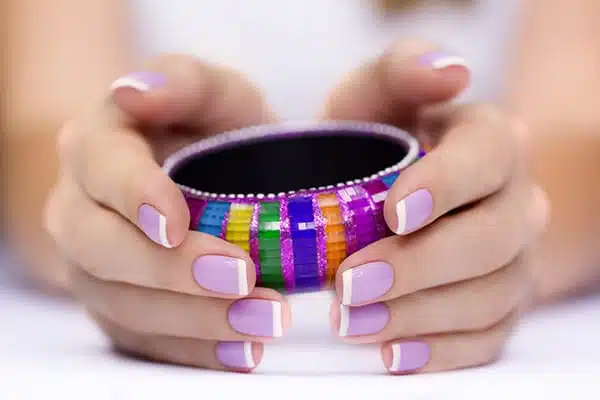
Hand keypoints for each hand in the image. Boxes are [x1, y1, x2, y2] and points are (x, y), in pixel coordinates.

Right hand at [45, 54, 289, 371]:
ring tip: (263, 322)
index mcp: (97, 146)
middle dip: (170, 271)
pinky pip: (145, 340)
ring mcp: (96, 265)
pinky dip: (193, 350)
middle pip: (102, 249)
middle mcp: (81, 209)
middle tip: (242, 277)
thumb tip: (135, 91)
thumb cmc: (212, 130)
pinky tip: (242, 350)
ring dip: (193, 321)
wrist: (207, 176)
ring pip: (123, 305)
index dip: (134, 197)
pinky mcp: (122, 306)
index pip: (102, 169)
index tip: (177, 224)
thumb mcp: (215, 94)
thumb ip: (184, 83)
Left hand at [322, 40, 548, 373]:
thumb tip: (451, 71)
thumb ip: (404, 69)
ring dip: (416, 316)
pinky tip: (389, 353)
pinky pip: (483, 339)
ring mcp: (512, 260)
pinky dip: (437, 351)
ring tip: (350, 323)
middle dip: (417, 267)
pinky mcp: (498, 306)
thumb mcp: (376, 92)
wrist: (388, 188)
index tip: (392, 212)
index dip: (444, 187)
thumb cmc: (377, 137)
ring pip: (485, 299)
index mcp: (493, 141)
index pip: (486, 160)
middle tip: (348, 284)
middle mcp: (516, 201)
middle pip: (489, 242)